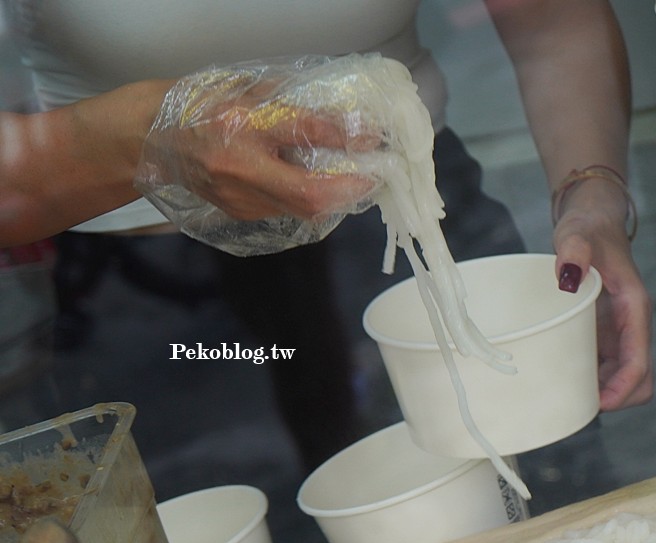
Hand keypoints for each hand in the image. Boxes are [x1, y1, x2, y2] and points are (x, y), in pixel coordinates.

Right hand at [138, 67, 381, 222]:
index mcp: (240, 125)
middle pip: (308, 193)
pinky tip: (324, 186)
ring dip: (335, 197)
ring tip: (356, 179)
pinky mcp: (241, 213)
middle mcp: (239, 169)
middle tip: (374, 175)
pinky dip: (312, 199)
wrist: (156, 138)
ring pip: (302, 208)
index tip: (372, 139)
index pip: (302, 132)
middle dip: (349, 189)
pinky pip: (288, 210)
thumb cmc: (206, 107)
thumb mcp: (252, 93)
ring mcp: (239, 198)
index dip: (343, 138)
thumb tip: (350, 123)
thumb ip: (296, 106)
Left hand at [553, 207, 652, 410]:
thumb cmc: (588, 228)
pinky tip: (564, 380)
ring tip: (568, 396)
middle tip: (578, 403)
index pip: (639, 360)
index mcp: (634, 309)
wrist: (592, 221)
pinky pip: (605, 369)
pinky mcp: (604, 334)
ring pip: (624, 379)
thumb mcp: (578, 234)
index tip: (599, 403)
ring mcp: (618, 333)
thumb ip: (575, 250)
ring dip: (603, 394)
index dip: (623, 388)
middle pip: (639, 379)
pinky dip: (591, 381)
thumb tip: (569, 276)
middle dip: (616, 399)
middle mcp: (631, 326)